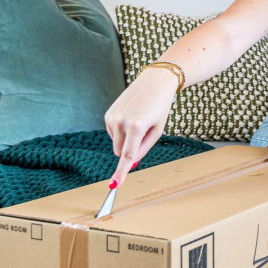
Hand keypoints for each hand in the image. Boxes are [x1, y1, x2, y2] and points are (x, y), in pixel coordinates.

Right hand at [104, 69, 177, 187]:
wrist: (154, 81)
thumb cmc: (160, 107)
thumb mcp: (158, 129)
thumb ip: (144, 148)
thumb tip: (130, 164)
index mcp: (137, 127)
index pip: (127, 156)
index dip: (121, 172)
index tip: (114, 185)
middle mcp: (121, 122)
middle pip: (120, 152)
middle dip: (129, 151)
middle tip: (144, 134)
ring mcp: (112, 118)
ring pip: (116, 143)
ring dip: (126, 139)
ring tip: (139, 120)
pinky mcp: (107, 114)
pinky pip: (113, 133)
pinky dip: (121, 131)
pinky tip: (131, 116)